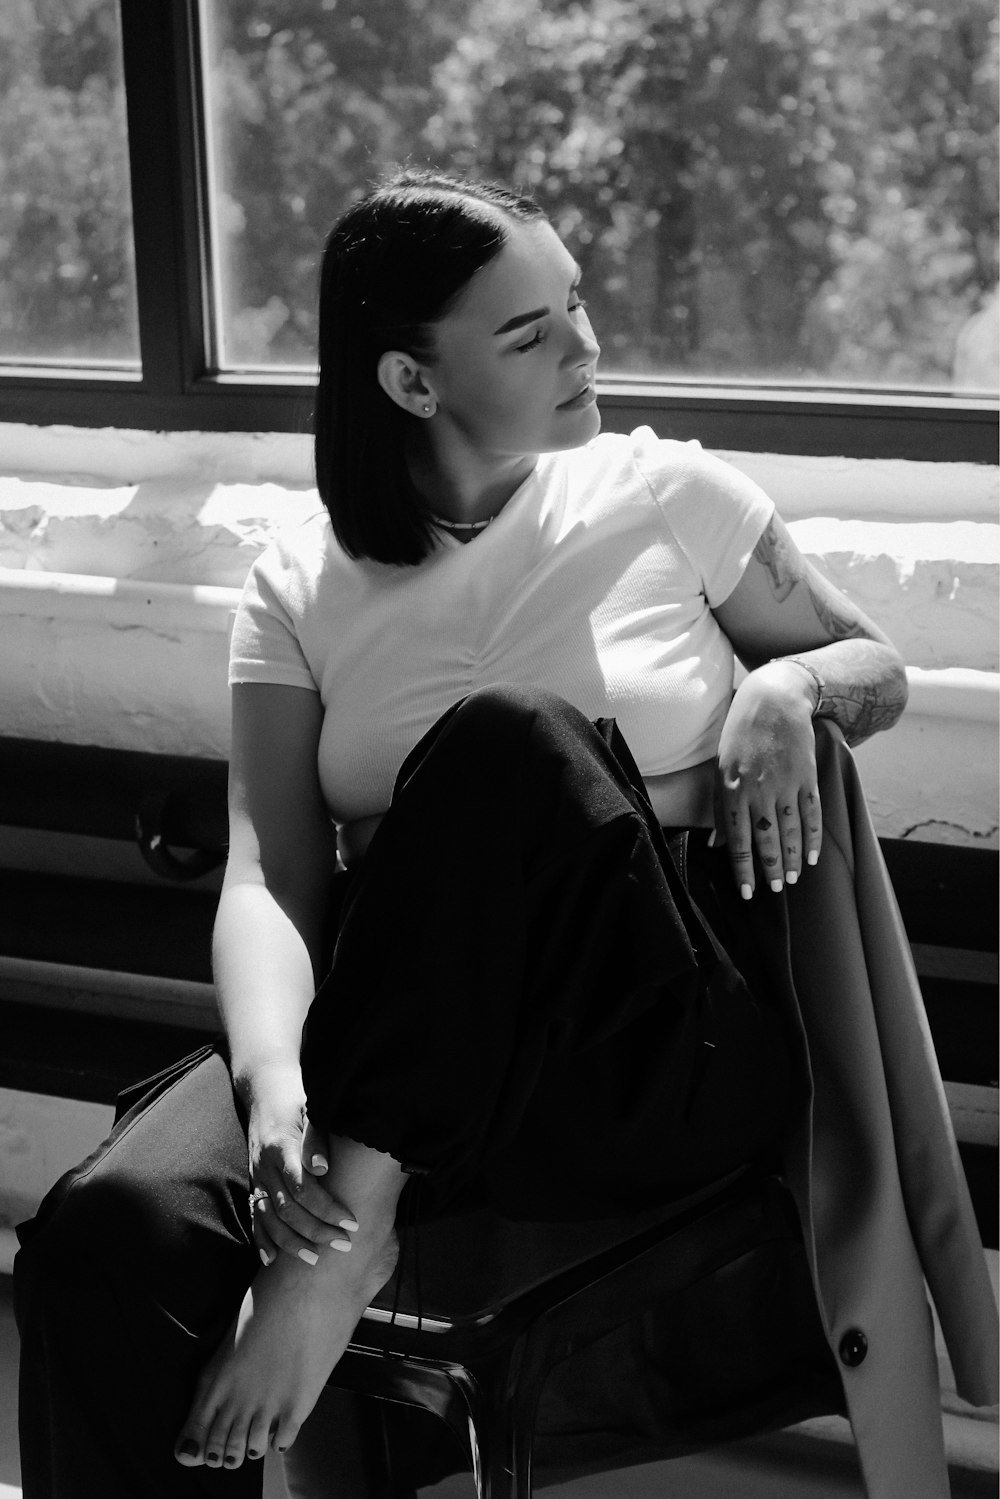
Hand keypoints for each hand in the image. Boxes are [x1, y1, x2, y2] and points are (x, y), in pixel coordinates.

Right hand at [246, 1064, 358, 1266]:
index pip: (304, 1188)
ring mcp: (257, 1176)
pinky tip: (272, 1259)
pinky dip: (262, 1239)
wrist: (265, 1089)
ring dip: (292, 1242)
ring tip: (316, 1259)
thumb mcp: (311, 1109)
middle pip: (288, 1210)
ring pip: (270, 1218)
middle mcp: (265, 1166)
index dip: (328, 1209)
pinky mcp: (254, 1183)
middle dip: (317, 1230)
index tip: (353, 1223)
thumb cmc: (297, 1099)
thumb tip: (323, 1168)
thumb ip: (316, 1139)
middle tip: (344, 1245)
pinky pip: (255, 1216)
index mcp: (282, 1147)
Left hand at [714, 660, 822, 897]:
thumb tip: (716, 846)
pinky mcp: (807, 777)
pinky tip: (813, 857)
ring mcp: (785, 783)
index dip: (743, 870)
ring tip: (792, 880)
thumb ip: (721, 809)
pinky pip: (811, 814)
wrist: (773, 701)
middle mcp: (758, 789)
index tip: (747, 893)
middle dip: (770, 869)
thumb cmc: (740, 735)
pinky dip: (812, 838)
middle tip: (774, 892)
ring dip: (793, 859)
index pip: (737, 840)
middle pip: (766, 839)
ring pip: (790, 831)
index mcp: (732, 789)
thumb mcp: (721, 768)